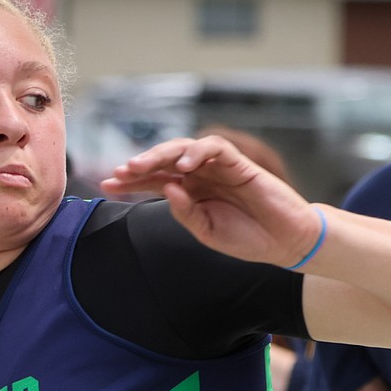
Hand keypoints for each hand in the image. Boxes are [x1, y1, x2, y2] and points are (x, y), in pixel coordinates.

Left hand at [100, 135, 322, 268]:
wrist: (283, 242)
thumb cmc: (245, 238)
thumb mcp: (206, 231)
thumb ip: (185, 212)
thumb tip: (166, 187)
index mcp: (189, 191)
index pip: (154, 180)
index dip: (131, 181)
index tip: (106, 183)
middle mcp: (200, 175)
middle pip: (164, 160)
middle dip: (140, 164)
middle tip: (120, 171)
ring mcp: (218, 167)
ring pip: (184, 148)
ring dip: (161, 154)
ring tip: (142, 166)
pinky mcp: (238, 163)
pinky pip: (214, 148)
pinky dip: (197, 152)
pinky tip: (183, 166)